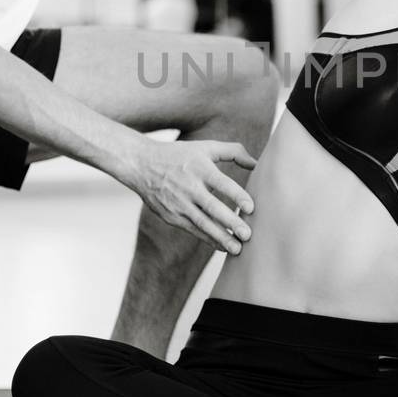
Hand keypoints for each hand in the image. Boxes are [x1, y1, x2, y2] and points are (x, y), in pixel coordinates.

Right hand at [121, 138, 255, 252]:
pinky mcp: (171, 216)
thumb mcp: (205, 147)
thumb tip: (256, 163)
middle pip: (212, 207)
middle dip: (231, 223)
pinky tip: (222, 247)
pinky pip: (193, 230)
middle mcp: (189, 187)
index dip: (237, 195)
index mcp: (200, 169)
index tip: (251, 208)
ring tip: (238, 249)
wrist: (141, 165)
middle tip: (248, 235)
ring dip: (221, 237)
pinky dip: (208, 239)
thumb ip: (233, 152)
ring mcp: (179, 204)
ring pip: (202, 223)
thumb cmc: (179, 155)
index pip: (222, 183)